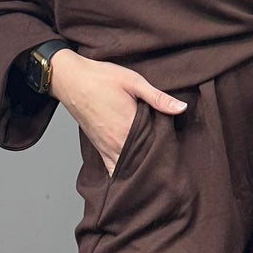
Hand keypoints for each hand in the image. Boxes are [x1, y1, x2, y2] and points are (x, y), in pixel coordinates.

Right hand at [49, 50, 186, 176]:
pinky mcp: (99, 148)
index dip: (169, 150)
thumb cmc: (101, 78)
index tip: (179, 151)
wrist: (71, 80)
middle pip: (143, 161)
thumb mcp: (134, 81)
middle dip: (157, 163)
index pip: (155, 147)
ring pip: (128, 169)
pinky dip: (123, 173)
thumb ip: (158, 97)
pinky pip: (112, 169)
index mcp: (130, 126)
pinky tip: (132, 174)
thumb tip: (182, 108)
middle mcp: (117, 142)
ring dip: (140, 169)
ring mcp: (106, 147)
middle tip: (172, 163)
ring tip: (155, 170)